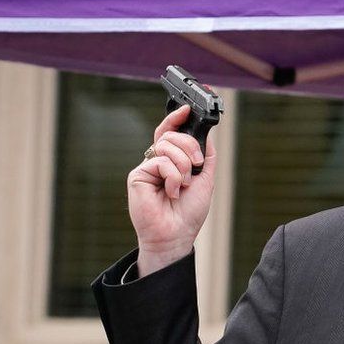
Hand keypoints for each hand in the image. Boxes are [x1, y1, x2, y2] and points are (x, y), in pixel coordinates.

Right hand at [128, 105, 216, 276]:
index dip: (176, 118)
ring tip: (184, 185)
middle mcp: (158, 162)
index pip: (171, 132)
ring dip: (182, 165)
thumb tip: (206, 132)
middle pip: (171, 135)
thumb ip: (206, 155)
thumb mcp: (205, 178)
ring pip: (166, 145)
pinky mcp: (137, 175)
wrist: (176, 234)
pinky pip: (160, 161)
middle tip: (196, 164)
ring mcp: (147, 168)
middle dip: (189, 146)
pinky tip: (171, 191)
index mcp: (172, 161)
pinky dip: (173, 176)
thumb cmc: (188, 212)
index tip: (188, 108)